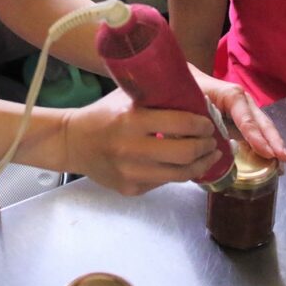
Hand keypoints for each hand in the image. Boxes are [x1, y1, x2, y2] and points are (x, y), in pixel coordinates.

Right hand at [63, 88, 221, 195]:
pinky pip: (164, 182)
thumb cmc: (103, 114)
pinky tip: (184, 164)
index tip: (209, 122)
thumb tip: (194, 97)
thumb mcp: (126, 97)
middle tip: (213, 142)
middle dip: (207, 147)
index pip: (181, 123)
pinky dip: (178, 173)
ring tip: (209, 156)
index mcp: (132, 120)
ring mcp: (131, 173)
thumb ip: (154, 97)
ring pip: (180, 175)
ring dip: (201, 165)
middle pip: (186, 153)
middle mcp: (132, 149)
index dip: (202, 124)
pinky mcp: (131, 188)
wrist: (72, 142)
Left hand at [195, 73, 285, 164]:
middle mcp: (245, 102)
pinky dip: (267, 145)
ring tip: (283, 163)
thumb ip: (204, 120)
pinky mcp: (245, 119)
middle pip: (262, 123)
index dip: (257, 138)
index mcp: (233, 96)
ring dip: (275, 145)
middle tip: (285, 158)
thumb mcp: (195, 102)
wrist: (191, 81)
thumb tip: (211, 144)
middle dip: (275, 141)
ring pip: (264, 128)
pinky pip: (258, 132)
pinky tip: (273, 161)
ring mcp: (247, 110)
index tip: (267, 153)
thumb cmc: (193, 90)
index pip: (247, 120)